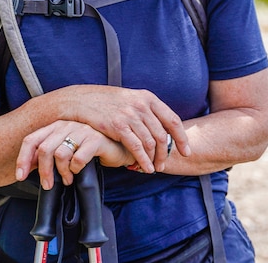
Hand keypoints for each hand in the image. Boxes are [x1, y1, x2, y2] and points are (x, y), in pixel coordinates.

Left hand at [16, 121, 132, 188]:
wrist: (119, 146)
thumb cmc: (91, 149)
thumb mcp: (67, 149)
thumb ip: (49, 154)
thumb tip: (29, 168)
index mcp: (56, 126)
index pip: (31, 140)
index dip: (23, 159)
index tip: (20, 176)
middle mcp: (67, 125)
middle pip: (45, 149)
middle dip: (44, 171)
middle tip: (48, 185)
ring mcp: (82, 130)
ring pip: (60, 154)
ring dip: (62, 172)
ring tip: (68, 179)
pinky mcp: (96, 139)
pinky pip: (78, 158)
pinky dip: (76, 169)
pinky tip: (80, 170)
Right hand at [64, 86, 189, 172]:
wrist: (81, 100)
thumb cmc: (106, 102)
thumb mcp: (130, 99)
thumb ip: (146, 110)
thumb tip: (162, 126)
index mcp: (148, 98)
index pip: (172, 120)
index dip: (181, 138)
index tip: (185, 151)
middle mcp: (141, 105)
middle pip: (162, 134)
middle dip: (165, 153)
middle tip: (164, 164)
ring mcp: (130, 115)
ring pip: (150, 142)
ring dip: (154, 159)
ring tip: (154, 169)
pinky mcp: (118, 126)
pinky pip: (136, 147)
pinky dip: (143, 160)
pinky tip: (145, 168)